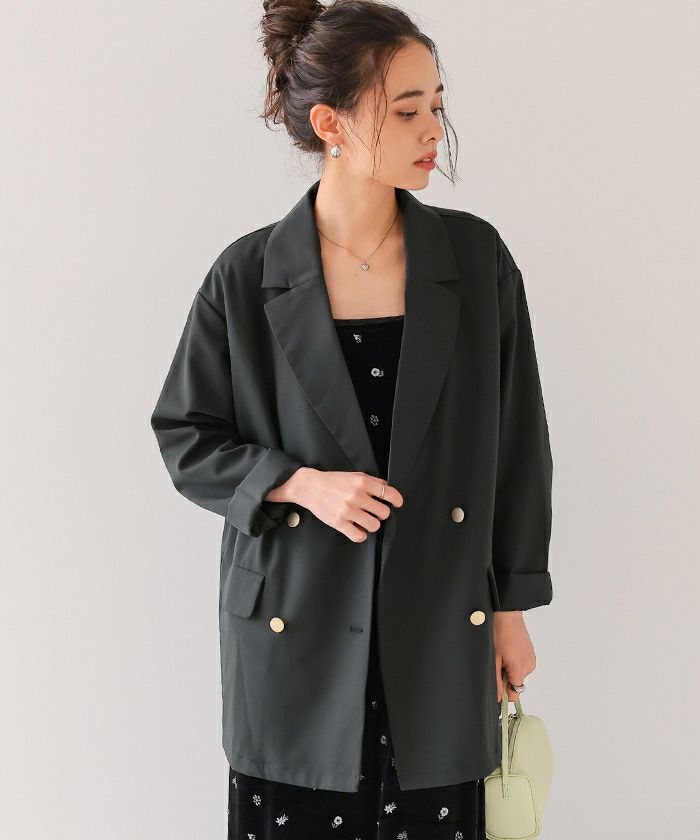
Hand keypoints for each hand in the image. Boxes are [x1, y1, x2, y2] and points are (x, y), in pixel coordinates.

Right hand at [281, 467, 403, 541]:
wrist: (309, 486)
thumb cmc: (332, 481)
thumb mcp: (354, 475)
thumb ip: (371, 481)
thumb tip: (387, 487)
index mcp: (362, 483)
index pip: (389, 494)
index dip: (397, 500)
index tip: (397, 504)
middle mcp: (357, 496)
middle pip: (384, 513)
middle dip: (381, 514)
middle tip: (375, 512)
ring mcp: (348, 510)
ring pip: (374, 525)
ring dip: (372, 524)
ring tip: (365, 520)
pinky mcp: (339, 522)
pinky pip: (359, 536)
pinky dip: (361, 534)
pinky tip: (357, 528)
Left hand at [493, 611, 535, 702]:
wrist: (507, 614)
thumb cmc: (499, 633)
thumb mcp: (493, 659)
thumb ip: (497, 681)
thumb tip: (499, 698)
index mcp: (520, 669)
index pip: (515, 693)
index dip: (504, 691)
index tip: (496, 681)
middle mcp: (530, 666)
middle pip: (516, 683)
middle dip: (505, 677)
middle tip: (496, 661)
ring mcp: (532, 659)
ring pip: (518, 673)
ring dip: (509, 668)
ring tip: (501, 652)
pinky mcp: (531, 652)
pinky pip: (522, 664)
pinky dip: (514, 661)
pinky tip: (507, 649)